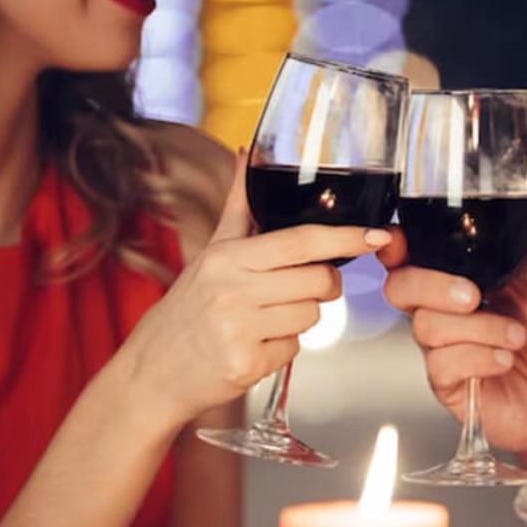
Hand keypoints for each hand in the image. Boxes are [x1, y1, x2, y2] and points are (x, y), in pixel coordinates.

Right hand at [117, 150, 392, 430]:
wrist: (153, 372)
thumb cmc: (186, 312)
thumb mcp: (210, 254)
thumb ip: (239, 207)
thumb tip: (248, 155)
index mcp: (227, 258)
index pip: (300, 241)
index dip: (344, 237)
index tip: (374, 236)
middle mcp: (231, 290)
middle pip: (318, 280)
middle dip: (320, 286)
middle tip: (295, 290)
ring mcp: (238, 329)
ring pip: (311, 316)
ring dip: (298, 319)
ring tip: (263, 320)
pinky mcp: (246, 364)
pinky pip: (295, 349)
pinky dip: (283, 348)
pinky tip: (255, 344)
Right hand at [380, 212, 526, 508]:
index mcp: (464, 278)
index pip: (412, 257)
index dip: (396, 246)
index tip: (398, 239)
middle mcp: (446, 311)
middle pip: (401, 287)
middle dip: (432, 286)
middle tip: (473, 296)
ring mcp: (444, 348)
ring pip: (426, 325)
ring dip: (477, 328)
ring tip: (516, 337)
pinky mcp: (449, 384)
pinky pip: (442, 364)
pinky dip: (477, 357)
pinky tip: (504, 360)